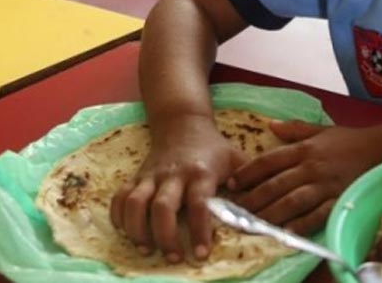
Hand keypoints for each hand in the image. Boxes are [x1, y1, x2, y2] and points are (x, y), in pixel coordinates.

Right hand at [110, 114, 246, 262]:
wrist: (183, 123)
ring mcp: (151, 175)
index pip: (199, 204)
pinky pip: (119, 197)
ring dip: (137, 229)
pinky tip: (127, 233)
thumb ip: (249, 183)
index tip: (201, 253)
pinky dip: (118, 217)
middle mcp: (173, 175)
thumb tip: (263, 211)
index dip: (200, 229)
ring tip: (146, 249)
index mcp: (201, 173)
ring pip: (134, 203)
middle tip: (173, 257)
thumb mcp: (236, 159)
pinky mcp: (136, 176)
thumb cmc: (214, 148)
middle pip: (162, 207)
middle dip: (165, 235)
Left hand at [228, 120, 381, 234]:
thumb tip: (270, 124)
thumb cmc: (351, 141)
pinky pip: (318, 214)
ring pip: (293, 200)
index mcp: (305, 149)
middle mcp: (312, 167)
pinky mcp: (339, 199)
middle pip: (276, 184)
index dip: (248, 172)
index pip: (269, 160)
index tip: (232, 183)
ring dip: (272, 212)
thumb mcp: (322, 130)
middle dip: (254, 198)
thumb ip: (295, 128)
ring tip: (254, 223)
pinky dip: (302, 223)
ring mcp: (326, 184)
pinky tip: (287, 232)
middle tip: (236, 209)